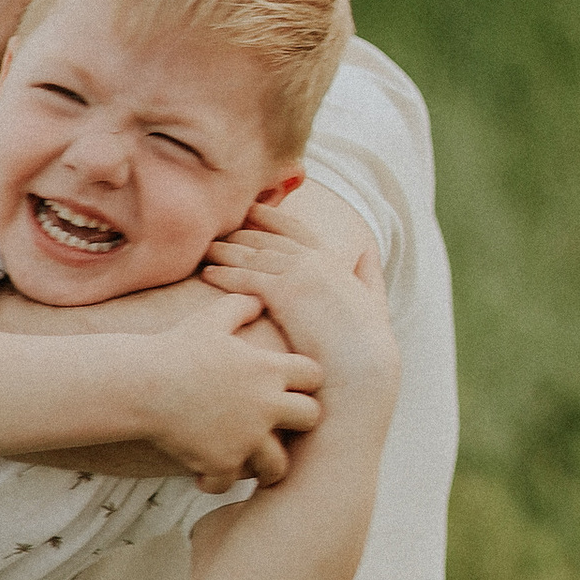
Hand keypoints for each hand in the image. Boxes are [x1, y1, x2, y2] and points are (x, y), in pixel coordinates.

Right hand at [140, 298, 321, 491]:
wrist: (141, 384)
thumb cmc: (174, 348)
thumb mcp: (210, 319)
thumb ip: (239, 306)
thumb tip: (257, 298)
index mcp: (268, 369)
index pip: (314, 376)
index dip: (305, 381)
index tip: (291, 387)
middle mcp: (265, 404)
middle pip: (311, 418)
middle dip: (298, 422)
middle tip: (282, 426)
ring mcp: (245, 437)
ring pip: (278, 464)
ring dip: (265, 466)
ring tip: (255, 466)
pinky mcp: (221, 462)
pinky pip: (230, 482)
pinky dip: (218, 481)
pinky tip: (207, 475)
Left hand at [204, 207, 398, 411]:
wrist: (362, 368)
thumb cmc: (366, 345)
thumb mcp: (374, 299)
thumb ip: (369, 272)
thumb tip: (368, 252)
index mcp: (333, 260)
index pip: (295, 230)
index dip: (272, 219)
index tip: (251, 211)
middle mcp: (314, 260)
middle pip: (268, 239)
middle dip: (242, 234)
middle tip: (217, 231)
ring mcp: (299, 273)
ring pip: (253, 255)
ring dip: (227, 250)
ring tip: (206, 250)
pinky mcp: (285, 292)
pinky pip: (246, 277)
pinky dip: (225, 273)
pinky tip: (208, 274)